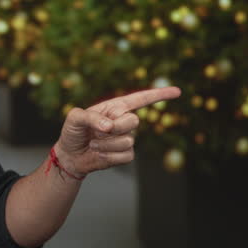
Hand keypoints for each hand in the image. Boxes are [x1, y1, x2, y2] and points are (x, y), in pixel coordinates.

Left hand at [54, 86, 181, 177]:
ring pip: (127, 141)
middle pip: (133, 121)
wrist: (70, 156)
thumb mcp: (74, 118)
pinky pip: (126, 156)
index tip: (178, 91)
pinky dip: (109, 156)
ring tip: (93, 144)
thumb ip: (90, 117)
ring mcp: (126, 138)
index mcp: (114, 107)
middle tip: (99, 132)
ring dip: (106, 145)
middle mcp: (123, 120)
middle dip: (116, 127)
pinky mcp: (125, 154)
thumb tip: (109, 125)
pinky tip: (99, 154)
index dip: (159, 95)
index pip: (141, 98)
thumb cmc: (73, 132)